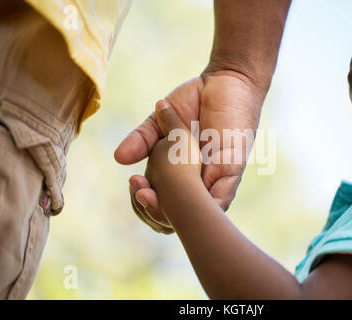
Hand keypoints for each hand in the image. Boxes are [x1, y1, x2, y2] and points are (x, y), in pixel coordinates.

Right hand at [114, 71, 265, 233]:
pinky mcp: (233, 169)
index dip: (145, 202)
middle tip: (141, 195)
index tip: (134, 185)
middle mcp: (197, 181)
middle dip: (157, 211)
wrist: (225, 80)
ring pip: (199, 213)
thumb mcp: (162, 121)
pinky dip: (207, 205)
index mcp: (180, 174)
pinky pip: (223, 197)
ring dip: (176, 211)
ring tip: (154, 199)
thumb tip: (118, 158)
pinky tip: (190, 208)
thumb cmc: (195, 100)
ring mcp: (216, 178)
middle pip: (177, 215)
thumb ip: (143, 139)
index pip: (161, 201)